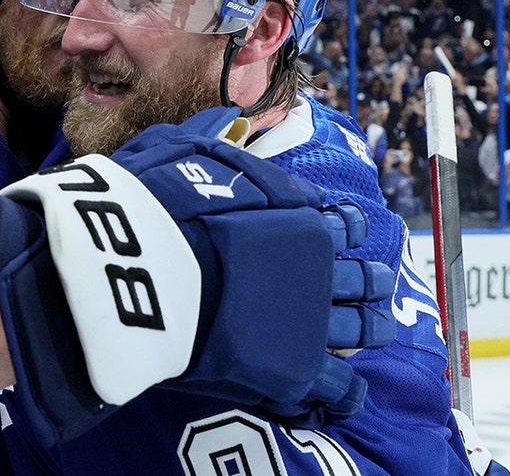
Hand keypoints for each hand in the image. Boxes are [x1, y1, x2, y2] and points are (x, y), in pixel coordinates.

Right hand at [0, 107, 394, 444]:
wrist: (133, 266)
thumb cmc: (152, 205)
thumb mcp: (177, 149)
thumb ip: (212, 135)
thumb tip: (231, 115)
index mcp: (297, 213)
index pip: (341, 222)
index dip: (346, 230)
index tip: (350, 234)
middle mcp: (315, 264)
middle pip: (359, 275)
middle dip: (366, 280)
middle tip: (371, 286)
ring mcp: (308, 317)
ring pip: (360, 327)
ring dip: (369, 328)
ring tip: (376, 333)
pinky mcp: (292, 367)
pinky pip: (337, 388)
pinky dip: (344, 393)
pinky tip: (346, 394)